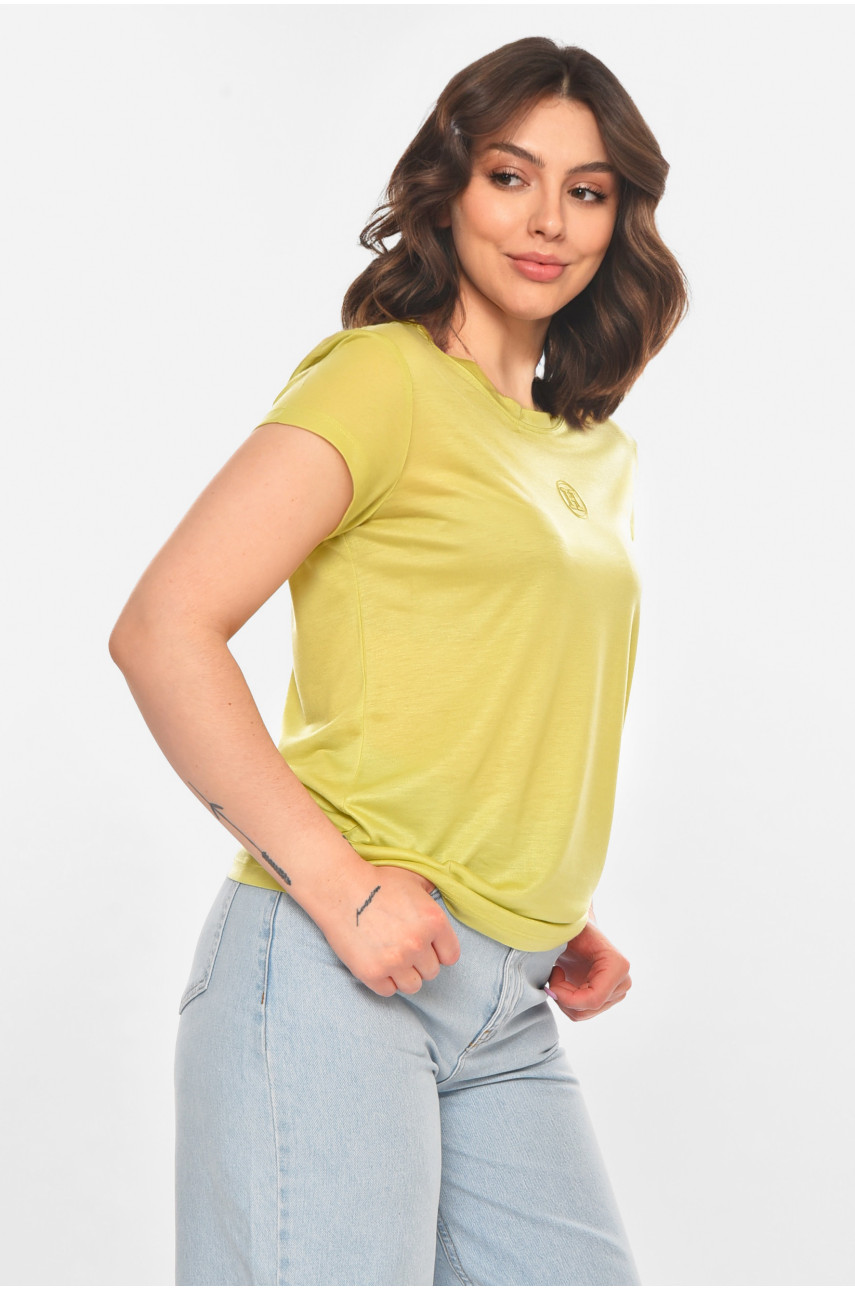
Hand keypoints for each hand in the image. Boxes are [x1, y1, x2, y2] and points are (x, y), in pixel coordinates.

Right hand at [314, 864, 460, 997]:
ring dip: (404, 975)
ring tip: (391, 958)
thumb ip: (433, 893)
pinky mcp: (372, 973)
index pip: (450, 956)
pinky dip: (383, 980)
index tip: (426, 946)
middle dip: (419, 962)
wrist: (340, 888)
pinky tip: (376, 962)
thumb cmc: (377, 881)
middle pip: (431, 972)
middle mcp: (418, 943)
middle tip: (402, 947)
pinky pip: (388, 991)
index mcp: (434, 921)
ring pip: (413, 986)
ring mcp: (395, 961)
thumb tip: (443, 894)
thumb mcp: (414, 879)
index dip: (438, 951)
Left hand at [545, 919, 630, 1021]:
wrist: (578, 931)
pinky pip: (582, 1012)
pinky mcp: (607, 999)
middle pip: (587, 1009)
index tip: (552, 978)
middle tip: (554, 973)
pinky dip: (567, 1001)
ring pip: (583, 1013)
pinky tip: (564, 982)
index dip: (567, 997)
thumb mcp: (565, 935)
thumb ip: (559, 948)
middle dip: (563, 996)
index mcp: (618, 965)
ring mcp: (616, 993)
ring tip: (559, 975)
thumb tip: (556, 970)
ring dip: (564, 998)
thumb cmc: (571, 929)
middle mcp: (623, 982)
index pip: (593, 999)